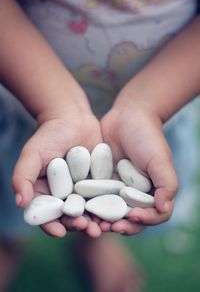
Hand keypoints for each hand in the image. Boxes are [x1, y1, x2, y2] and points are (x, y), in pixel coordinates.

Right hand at [12, 107, 102, 237]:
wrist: (72, 119)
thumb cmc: (49, 135)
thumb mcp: (32, 154)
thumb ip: (22, 177)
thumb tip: (21, 203)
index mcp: (46, 193)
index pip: (47, 215)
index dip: (52, 226)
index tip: (60, 232)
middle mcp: (65, 195)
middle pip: (71, 216)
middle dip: (80, 226)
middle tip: (90, 230)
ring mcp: (83, 190)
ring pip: (90, 210)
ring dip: (97, 220)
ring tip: (106, 226)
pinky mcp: (99, 183)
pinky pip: (105, 196)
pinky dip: (110, 205)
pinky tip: (118, 211)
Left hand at [100, 95, 177, 234]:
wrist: (127, 116)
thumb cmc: (148, 137)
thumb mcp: (160, 159)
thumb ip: (166, 184)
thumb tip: (163, 208)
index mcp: (152, 193)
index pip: (152, 215)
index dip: (144, 220)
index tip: (132, 216)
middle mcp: (134, 194)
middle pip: (128, 218)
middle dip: (119, 226)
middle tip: (108, 228)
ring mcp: (115, 189)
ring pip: (109, 212)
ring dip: (101, 220)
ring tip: (91, 223)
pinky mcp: (99, 182)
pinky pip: (93, 197)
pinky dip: (88, 205)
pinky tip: (80, 208)